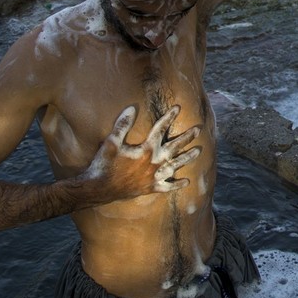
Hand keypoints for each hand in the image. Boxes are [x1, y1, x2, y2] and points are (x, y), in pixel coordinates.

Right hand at [84, 105, 201, 200]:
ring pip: (175, 166)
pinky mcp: (150, 188)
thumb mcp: (111, 142)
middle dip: (186, 137)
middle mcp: (154, 163)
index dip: (169, 117)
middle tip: (197, 129)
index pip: (160, 130)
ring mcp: (153, 177)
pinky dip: (177, 184)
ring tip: (198, 151)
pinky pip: (167, 186)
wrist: (99, 189)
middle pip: (174, 147)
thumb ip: (123, 125)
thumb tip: (131, 108)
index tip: (177, 108)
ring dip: (187, 158)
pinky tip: (186, 181)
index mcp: (146, 150)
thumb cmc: (104, 164)